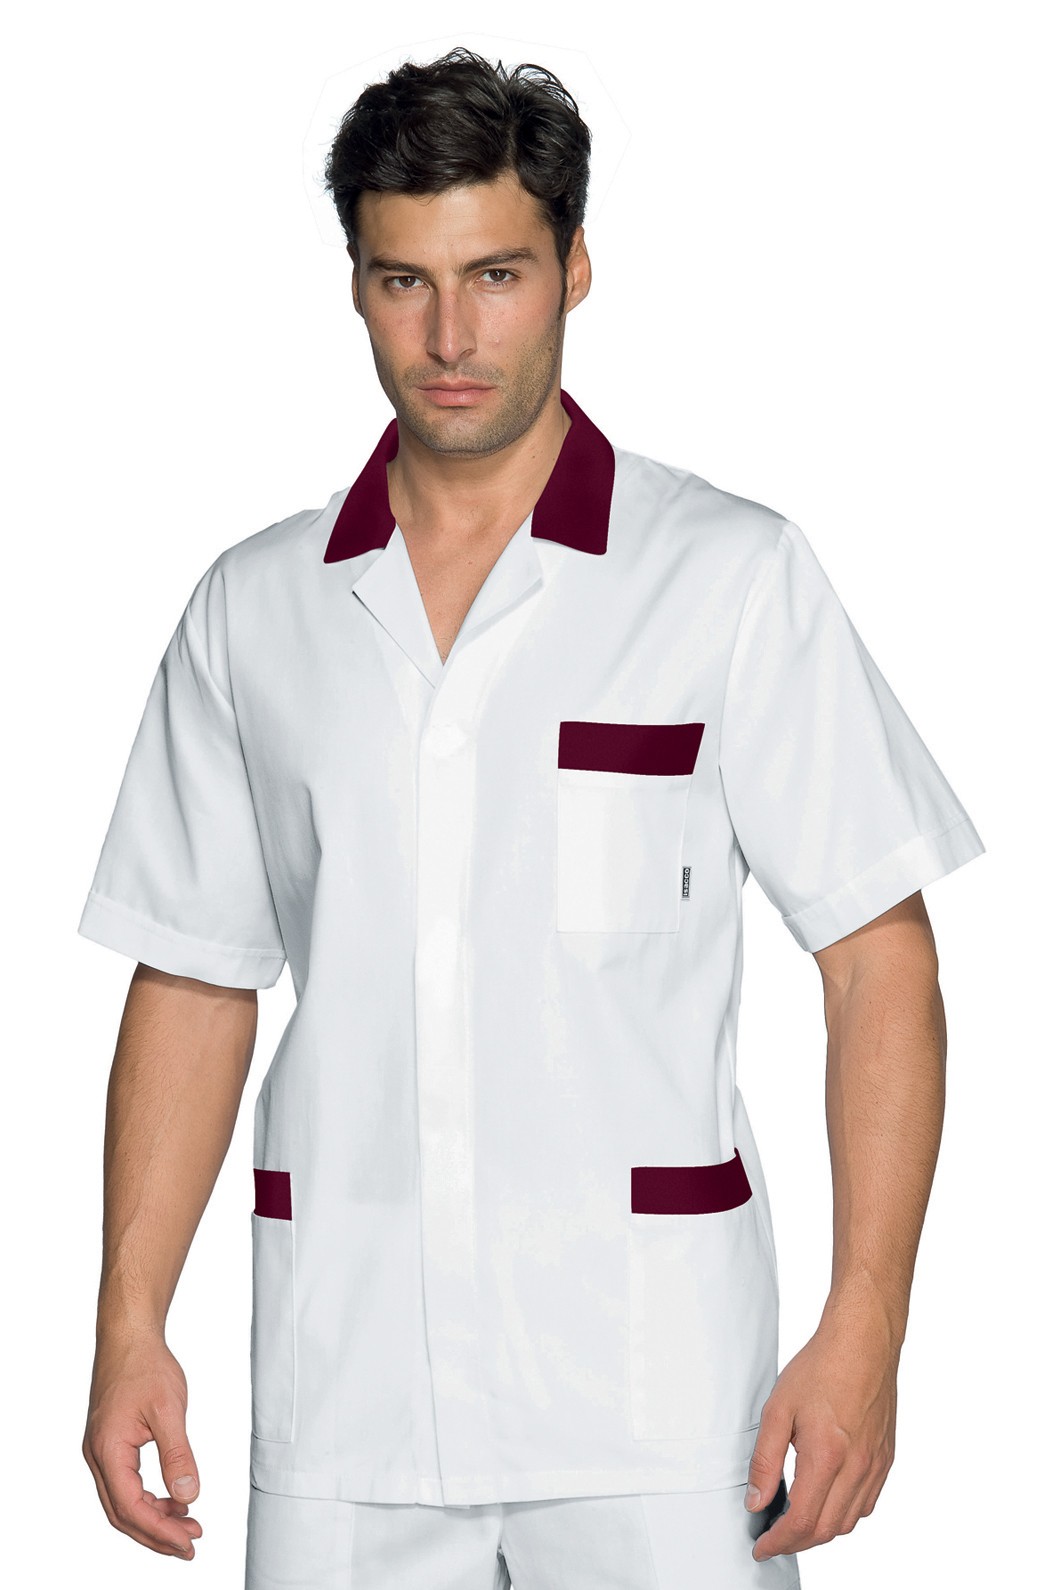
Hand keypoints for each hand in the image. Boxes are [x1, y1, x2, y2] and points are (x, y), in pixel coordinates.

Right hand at [83, 1325, 203, 1558]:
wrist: (129, 1336)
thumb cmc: (145, 1365)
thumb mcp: (169, 1410)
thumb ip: (178, 1455)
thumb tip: (188, 1496)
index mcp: (108, 1450)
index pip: (131, 1507)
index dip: (160, 1532)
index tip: (188, 1542)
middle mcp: (98, 1456)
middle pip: (122, 1513)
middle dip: (156, 1534)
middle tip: (190, 1544)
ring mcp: (101, 1451)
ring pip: (122, 1502)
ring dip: (153, 1518)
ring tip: (188, 1524)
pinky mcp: (110, 1445)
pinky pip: (125, 1484)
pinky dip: (148, 1498)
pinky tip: (172, 1499)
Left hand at [745, 1314, 897, 1561]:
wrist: (863, 1343)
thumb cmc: (821, 1367)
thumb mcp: (778, 1408)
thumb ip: (765, 1461)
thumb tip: (756, 1501)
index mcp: (827, 1456)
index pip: (803, 1521)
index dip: (779, 1542)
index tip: (762, 1546)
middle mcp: (857, 1467)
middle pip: (826, 1530)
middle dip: (796, 1542)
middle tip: (773, 1538)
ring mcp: (876, 1465)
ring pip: (849, 1522)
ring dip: (820, 1531)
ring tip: (795, 1523)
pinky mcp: (885, 1459)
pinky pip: (866, 1504)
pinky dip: (844, 1515)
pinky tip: (826, 1502)